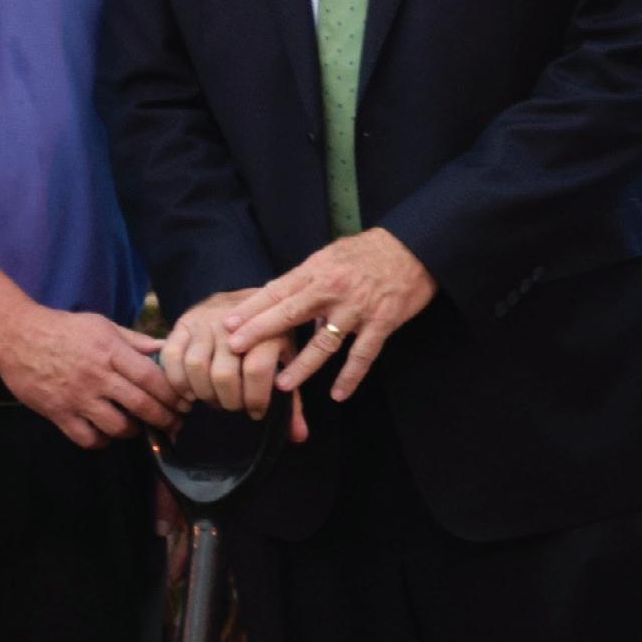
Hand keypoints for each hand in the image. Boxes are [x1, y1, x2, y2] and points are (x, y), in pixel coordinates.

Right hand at [0, 307, 189, 449]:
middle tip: (175, 425)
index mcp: (110, 351)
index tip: (184, 403)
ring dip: (134, 431)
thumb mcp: (101, 325)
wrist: (16, 336)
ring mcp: (77, 397)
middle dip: (165, 419)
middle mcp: (96, 376)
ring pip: (118, 426)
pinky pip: (88, 438)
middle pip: (141, 405)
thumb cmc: (62, 328)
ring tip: (137, 427)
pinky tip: (106, 433)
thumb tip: (164, 349)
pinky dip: (102, 440)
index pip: (150, 377)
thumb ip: (134, 340)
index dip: (172, 394)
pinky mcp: (59, 414)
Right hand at [158, 288, 308, 444]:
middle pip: (223, 374)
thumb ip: (292, 399)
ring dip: (203, 393)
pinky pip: (172, 356)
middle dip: (228, 401)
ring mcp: (205, 322)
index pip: (256, 370)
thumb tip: (298, 436)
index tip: (256, 412)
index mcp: (266, 330)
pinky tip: (190, 392)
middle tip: (233, 406)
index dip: (255, 398)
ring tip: (214, 399)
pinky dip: (178, 380)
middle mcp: (234, 324)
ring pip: (196, 366)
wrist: (243, 301)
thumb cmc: (267, 339)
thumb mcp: (286, 361)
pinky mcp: (183, 324)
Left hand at [224, 228, 435, 402]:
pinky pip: (363, 355)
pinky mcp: (382, 323)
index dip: (251, 309)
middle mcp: (333, 289)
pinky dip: (350, 377)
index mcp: (317, 271)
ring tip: (282, 385)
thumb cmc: (367, 252)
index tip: (226, 324)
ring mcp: (358, 308)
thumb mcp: (330, 256)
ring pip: (325, 342)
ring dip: (303, 366)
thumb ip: (304, 279)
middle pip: (291, 314)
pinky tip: (338, 394)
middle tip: (236, 350)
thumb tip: (272, 296)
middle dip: (261, 333)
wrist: (415, 247)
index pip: (277, 291)